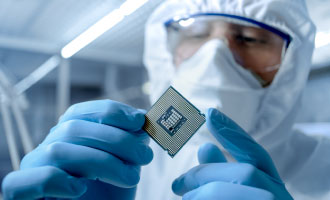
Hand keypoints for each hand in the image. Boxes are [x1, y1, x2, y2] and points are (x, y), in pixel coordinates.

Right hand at [2, 100, 152, 199]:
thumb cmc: (108, 194)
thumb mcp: (125, 164)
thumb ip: (129, 142)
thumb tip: (140, 118)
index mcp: (67, 135)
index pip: (81, 112)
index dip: (111, 112)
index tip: (139, 120)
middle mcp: (47, 146)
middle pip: (73, 129)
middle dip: (117, 140)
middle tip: (145, 156)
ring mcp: (33, 168)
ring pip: (57, 151)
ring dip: (102, 162)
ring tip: (130, 177)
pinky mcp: (21, 193)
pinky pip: (22, 181)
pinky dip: (55, 181)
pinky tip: (79, 189)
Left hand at [172, 108, 292, 199]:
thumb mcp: (233, 192)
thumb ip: (223, 173)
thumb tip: (204, 148)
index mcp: (272, 188)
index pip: (257, 155)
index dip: (234, 133)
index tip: (209, 114)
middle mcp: (279, 198)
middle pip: (246, 172)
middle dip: (207, 174)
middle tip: (177, 186)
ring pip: (240, 184)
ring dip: (206, 191)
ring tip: (184, 199)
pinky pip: (229, 199)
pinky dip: (206, 196)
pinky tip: (192, 199)